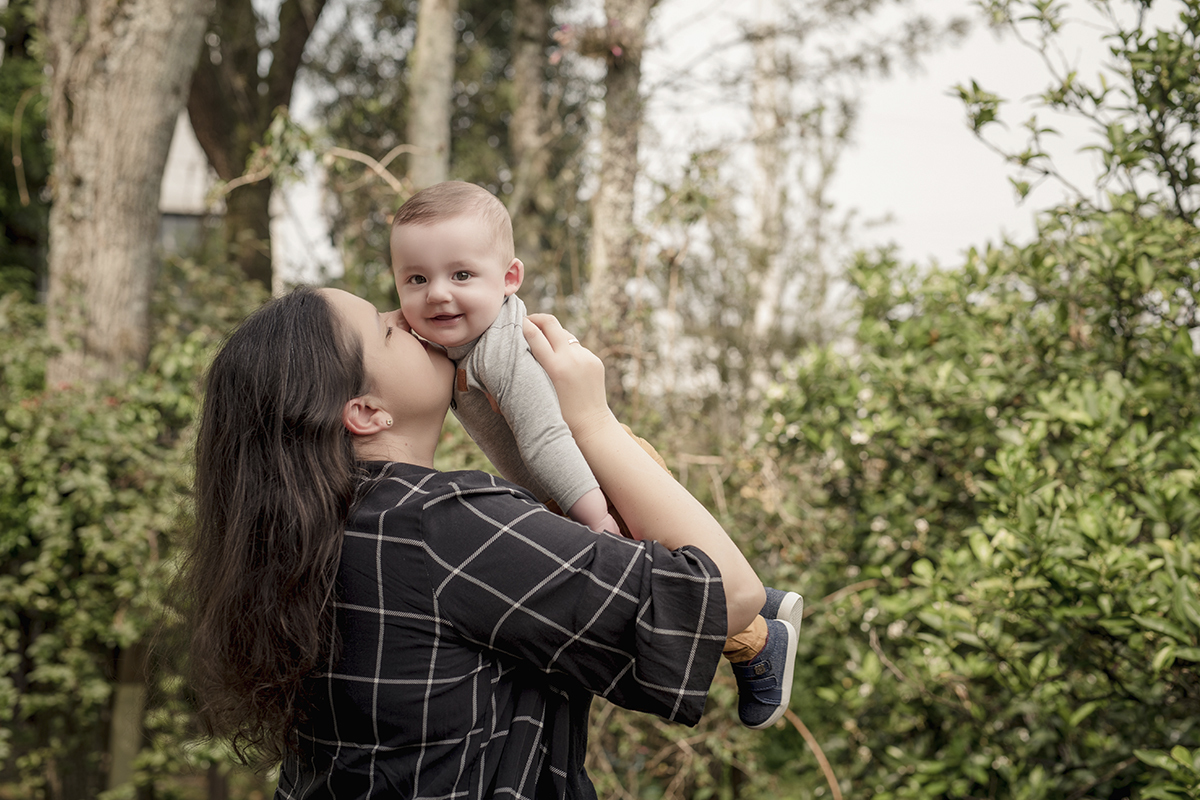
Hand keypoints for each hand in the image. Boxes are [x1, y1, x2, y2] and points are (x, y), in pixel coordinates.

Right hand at [522, 314, 611, 440]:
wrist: (590, 424)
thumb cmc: (557, 415)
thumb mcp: (538, 393)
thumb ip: (527, 372)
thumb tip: (512, 352)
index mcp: (555, 368)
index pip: (535, 334)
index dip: (523, 324)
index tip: (516, 322)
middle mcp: (571, 358)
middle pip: (551, 323)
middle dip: (537, 318)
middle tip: (527, 321)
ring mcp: (586, 357)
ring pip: (564, 334)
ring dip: (552, 336)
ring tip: (543, 344)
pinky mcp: (595, 360)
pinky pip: (576, 348)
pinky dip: (566, 351)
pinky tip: (561, 363)